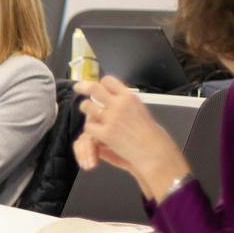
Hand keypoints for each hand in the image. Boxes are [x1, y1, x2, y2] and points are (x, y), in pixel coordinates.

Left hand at [74, 78, 187, 199]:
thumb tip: (113, 98)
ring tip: (87, 111)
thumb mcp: (140, 110)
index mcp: (129, 97)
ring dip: (86, 108)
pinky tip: (95, 131)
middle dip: (84, 87)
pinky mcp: (106, 133)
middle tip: (78, 87)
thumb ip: (126, 103)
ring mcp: (111, 118)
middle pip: (94, 88)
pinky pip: (89, 126)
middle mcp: (119, 104)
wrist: (155, 151)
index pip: (108, 81)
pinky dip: (90, 129)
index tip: (96, 84)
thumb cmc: (152, 135)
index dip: (100, 83)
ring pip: (87, 106)